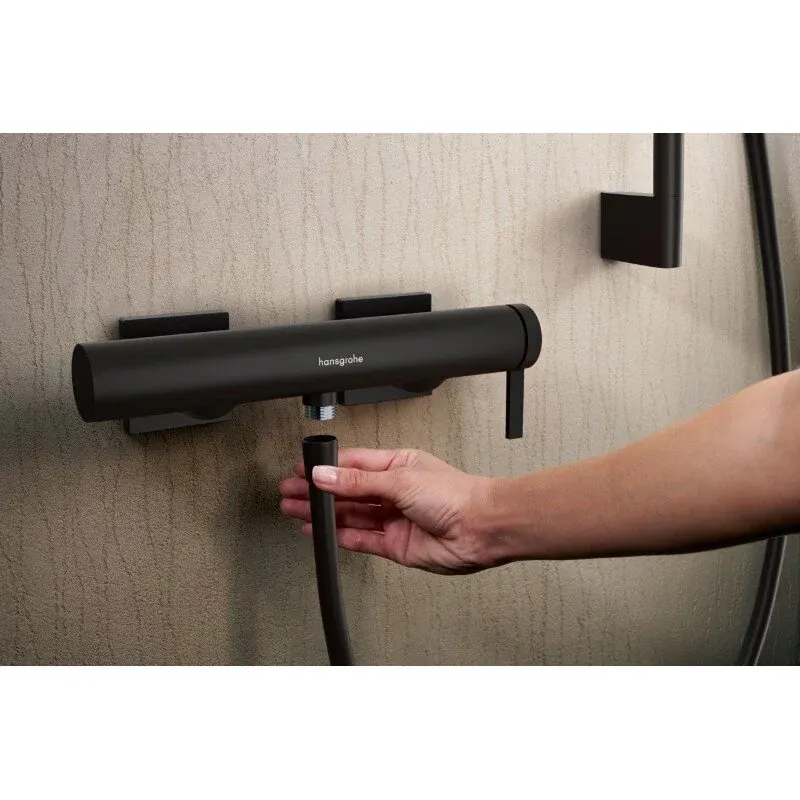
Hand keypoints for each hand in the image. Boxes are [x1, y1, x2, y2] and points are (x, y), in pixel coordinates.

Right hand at [279, 447, 496, 574]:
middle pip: (347, 491)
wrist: (481, 528)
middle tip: (289, 493)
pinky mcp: (395, 545)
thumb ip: (358, 481)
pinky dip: (340, 536)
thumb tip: (325, 474)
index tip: (301, 470)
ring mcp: (394, 519)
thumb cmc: (455, 495)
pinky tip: (322, 532)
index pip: (353, 464)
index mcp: (398, 465)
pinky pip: (361, 539)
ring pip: (351, 515)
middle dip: (317, 492)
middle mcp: (395, 492)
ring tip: (296, 511)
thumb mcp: (399, 479)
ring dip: (323, 514)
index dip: (326, 468)